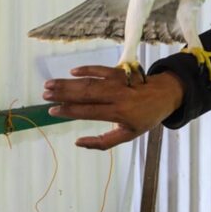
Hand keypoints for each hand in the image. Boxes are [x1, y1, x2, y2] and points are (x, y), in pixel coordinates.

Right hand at [43, 66, 184, 149]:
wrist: (166, 95)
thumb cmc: (145, 118)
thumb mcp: (128, 135)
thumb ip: (103, 142)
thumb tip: (77, 142)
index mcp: (119, 113)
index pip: (88, 112)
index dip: (69, 111)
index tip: (52, 111)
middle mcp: (117, 96)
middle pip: (86, 94)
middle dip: (63, 93)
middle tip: (45, 94)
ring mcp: (119, 82)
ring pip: (90, 81)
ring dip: (69, 82)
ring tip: (50, 84)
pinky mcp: (121, 72)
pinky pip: (102, 69)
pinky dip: (88, 69)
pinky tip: (73, 71)